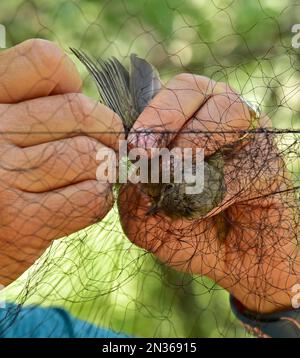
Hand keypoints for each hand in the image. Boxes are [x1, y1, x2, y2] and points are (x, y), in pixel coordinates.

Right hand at [0, 39, 123, 285]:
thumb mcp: (3, 132)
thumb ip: (33, 108)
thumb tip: (87, 98)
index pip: (45, 61)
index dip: (72, 83)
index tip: (74, 111)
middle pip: (80, 111)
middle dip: (106, 133)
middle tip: (105, 150)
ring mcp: (1, 177)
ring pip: (90, 155)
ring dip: (104, 170)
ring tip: (92, 178)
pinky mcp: (21, 224)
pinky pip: (91, 198)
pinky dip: (99, 200)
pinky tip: (82, 203)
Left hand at [118, 74, 299, 313]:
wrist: (233, 265)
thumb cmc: (191, 236)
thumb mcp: (147, 221)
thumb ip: (135, 196)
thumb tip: (136, 168)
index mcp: (183, 125)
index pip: (163, 95)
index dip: (147, 118)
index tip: (135, 150)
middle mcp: (216, 118)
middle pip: (192, 87)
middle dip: (164, 121)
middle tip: (148, 156)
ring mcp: (248, 136)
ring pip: (226, 110)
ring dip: (194, 147)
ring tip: (179, 183)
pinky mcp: (271, 162)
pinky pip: (243, 163)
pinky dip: (216, 190)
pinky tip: (204, 210)